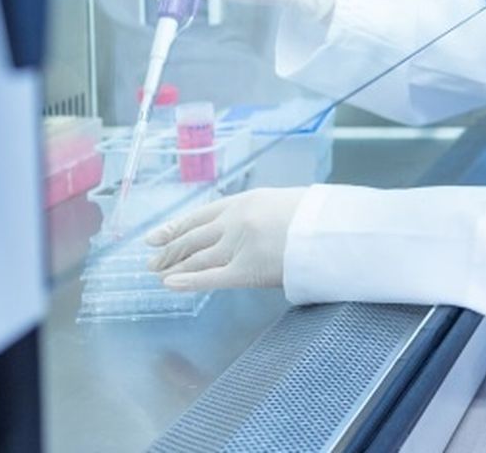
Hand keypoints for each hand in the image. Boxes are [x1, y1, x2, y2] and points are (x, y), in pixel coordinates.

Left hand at [144, 187, 307, 290]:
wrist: (333, 228)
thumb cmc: (318, 216)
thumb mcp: (285, 201)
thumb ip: (261, 212)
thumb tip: (251, 225)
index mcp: (245, 201)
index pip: (200, 216)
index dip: (175, 227)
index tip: (155, 236)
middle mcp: (235, 222)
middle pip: (193, 238)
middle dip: (170, 250)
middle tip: (151, 260)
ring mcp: (238, 246)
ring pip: (196, 258)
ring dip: (174, 266)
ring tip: (157, 274)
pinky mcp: (246, 270)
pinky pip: (210, 277)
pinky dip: (187, 281)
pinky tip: (170, 285)